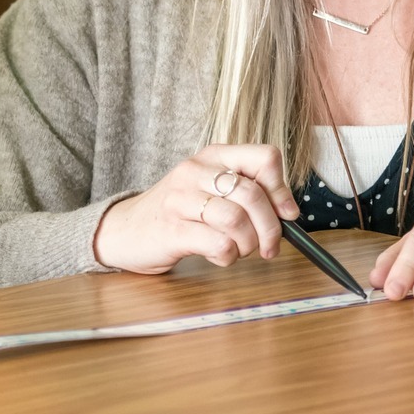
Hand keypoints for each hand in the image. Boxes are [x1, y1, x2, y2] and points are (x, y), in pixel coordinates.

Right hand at [92, 145, 299, 273]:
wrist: (125, 230)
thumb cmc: (177, 212)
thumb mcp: (211, 190)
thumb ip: (247, 193)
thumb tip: (289, 211)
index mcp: (213, 156)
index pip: (265, 157)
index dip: (281, 189)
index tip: (286, 214)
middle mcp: (196, 171)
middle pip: (253, 194)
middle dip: (270, 228)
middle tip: (268, 247)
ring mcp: (180, 199)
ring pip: (236, 220)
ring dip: (248, 244)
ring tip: (239, 250)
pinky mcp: (171, 230)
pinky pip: (218, 243)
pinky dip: (228, 256)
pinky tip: (220, 256)